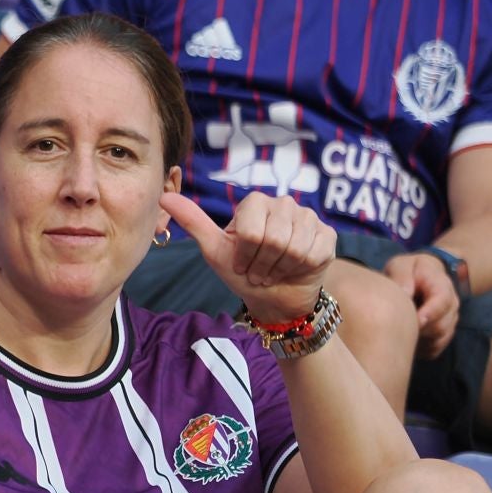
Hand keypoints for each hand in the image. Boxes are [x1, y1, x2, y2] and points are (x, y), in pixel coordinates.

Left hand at [162, 191, 334, 327]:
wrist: (274, 297)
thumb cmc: (242, 272)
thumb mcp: (214, 250)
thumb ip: (192, 221)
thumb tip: (163, 194)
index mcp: (255, 203)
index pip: (251, 231)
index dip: (245, 255)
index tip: (241, 264)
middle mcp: (284, 204)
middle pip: (273, 239)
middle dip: (262, 265)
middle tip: (259, 271)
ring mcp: (309, 217)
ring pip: (295, 247)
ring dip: (280, 269)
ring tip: (274, 272)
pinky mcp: (328, 236)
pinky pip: (314, 253)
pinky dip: (300, 270)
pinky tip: (295, 270)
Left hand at [382, 252, 460, 358]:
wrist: (423, 277)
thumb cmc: (409, 271)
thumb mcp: (402, 265)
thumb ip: (402, 276)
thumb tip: (404, 293)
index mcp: (442, 286)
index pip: (442, 302)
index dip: (430, 313)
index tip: (415, 321)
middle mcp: (451, 306)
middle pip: (441, 326)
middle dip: (420, 330)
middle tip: (396, 330)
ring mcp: (449, 321)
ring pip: (438, 340)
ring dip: (418, 341)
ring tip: (396, 335)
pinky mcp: (442, 335)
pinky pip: (434, 349)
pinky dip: (419, 350)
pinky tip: (403, 342)